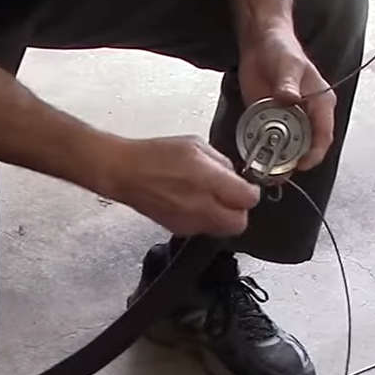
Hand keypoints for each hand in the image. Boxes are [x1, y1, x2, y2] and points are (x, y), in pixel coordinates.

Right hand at [87, 135, 260, 236]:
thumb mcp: (195, 145)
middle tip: (231, 195)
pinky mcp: (178, 230)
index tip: (245, 185)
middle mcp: (202, 208)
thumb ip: (221, 162)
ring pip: (222, 230)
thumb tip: (233, 176)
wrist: (124, 173)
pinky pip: (203, 229)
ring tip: (209, 197)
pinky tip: (192, 202)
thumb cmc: (156, 155)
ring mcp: (190, 223)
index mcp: (209, 182)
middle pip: (239, 223)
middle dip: (239, 210)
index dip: (250, 191)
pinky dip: (205, 219)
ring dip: (222, 216)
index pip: (249, 199)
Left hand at [238, 29, 335, 171]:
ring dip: (278, 162)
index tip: (301, 164)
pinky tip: (254, 160)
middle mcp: (307, 116)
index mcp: (321, 103)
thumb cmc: (281, 50)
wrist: (261, 43)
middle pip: (307, 148)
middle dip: (294, 163)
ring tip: (265, 173)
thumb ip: (288, 84)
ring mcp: (288, 120)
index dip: (314, 154)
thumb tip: (290, 99)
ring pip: (288, 149)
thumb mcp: (287, 65)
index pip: (324, 135)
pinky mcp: (270, 120)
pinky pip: (270, 141)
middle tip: (278, 174)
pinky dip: (264, 152)